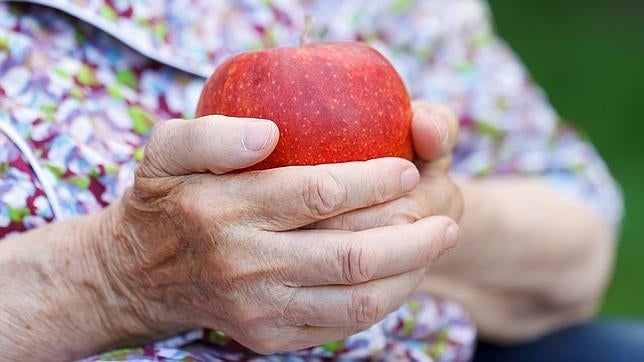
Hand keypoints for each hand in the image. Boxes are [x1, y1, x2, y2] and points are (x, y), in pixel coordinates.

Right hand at [95, 115, 459, 353]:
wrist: (137, 276)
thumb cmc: (164, 202)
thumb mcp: (166, 151)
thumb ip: (212, 134)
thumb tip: (271, 133)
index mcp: (225, 210)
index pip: (319, 194)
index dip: (374, 181)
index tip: (405, 170)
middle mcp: (245, 264)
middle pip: (352, 256)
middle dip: (413, 236)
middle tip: (445, 217)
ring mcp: (259, 308)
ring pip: (356, 298)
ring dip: (410, 273)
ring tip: (438, 244)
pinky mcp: (269, 335)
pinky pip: (341, 323)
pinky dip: (383, 300)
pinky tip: (401, 275)